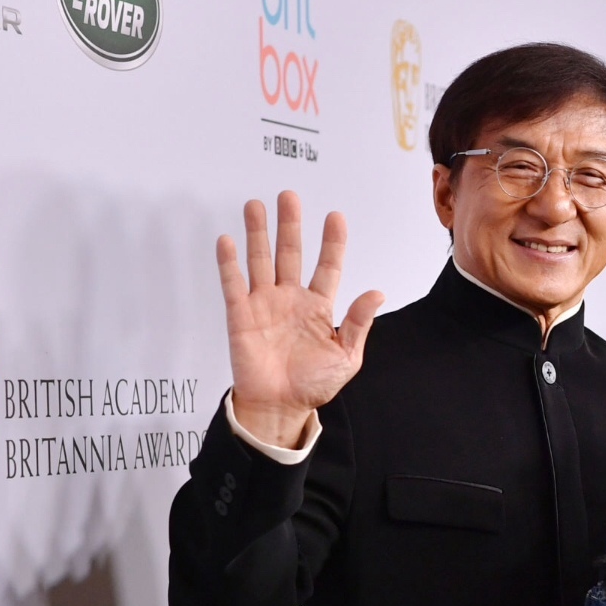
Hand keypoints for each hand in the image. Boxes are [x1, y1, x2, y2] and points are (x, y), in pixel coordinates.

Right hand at [216, 191, 385, 446]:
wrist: (281, 408)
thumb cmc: (313, 385)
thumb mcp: (347, 356)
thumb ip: (358, 323)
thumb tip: (377, 292)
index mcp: (319, 308)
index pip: (327, 266)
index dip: (332, 242)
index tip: (335, 217)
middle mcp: (291, 300)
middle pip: (291, 254)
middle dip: (290, 225)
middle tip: (289, 197)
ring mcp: (265, 305)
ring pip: (261, 261)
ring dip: (258, 234)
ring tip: (256, 206)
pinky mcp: (241, 316)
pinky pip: (234, 285)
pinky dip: (230, 263)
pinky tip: (228, 240)